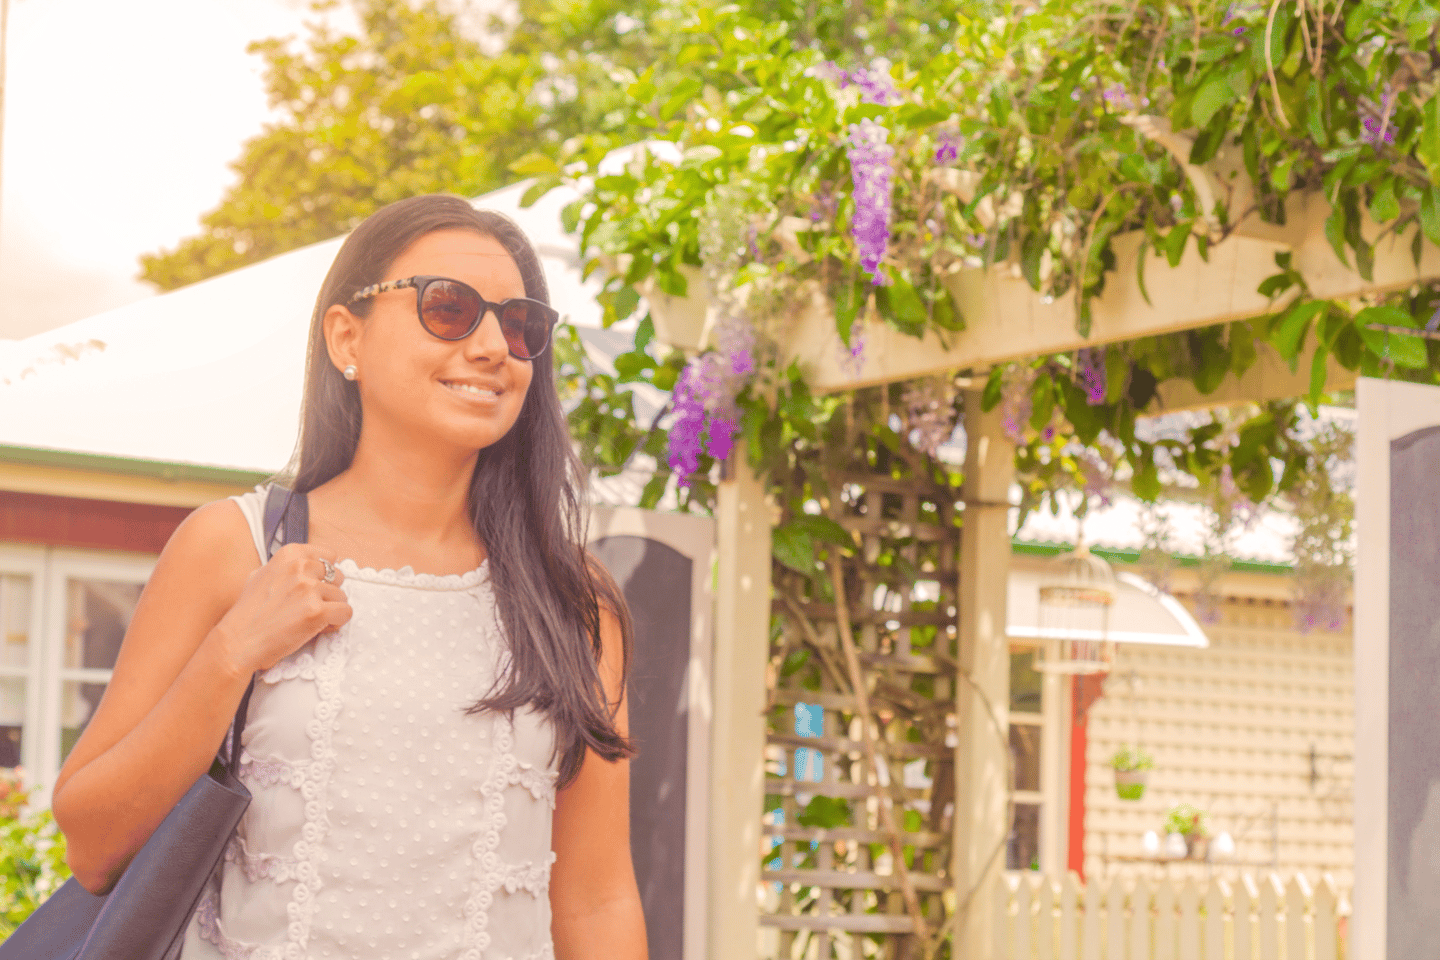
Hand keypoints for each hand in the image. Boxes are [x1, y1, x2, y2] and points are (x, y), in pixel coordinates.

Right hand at [210, 543, 352, 675]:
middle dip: (329, 593)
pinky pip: (345, 613)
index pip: (329, 555)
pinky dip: (336, 623)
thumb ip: (286, 567)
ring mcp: (309, 588)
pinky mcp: (317, 611)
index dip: (325, 575)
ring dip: (331, 610)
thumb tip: (307, 563)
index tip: (315, 587)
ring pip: (342, 596)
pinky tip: (317, 628)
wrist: (238, 641)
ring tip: (309, 620)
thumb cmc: (248, 613)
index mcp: (289, 554)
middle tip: (309, 607)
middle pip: (338, 576)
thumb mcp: (261, 575)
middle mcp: (300, 567)